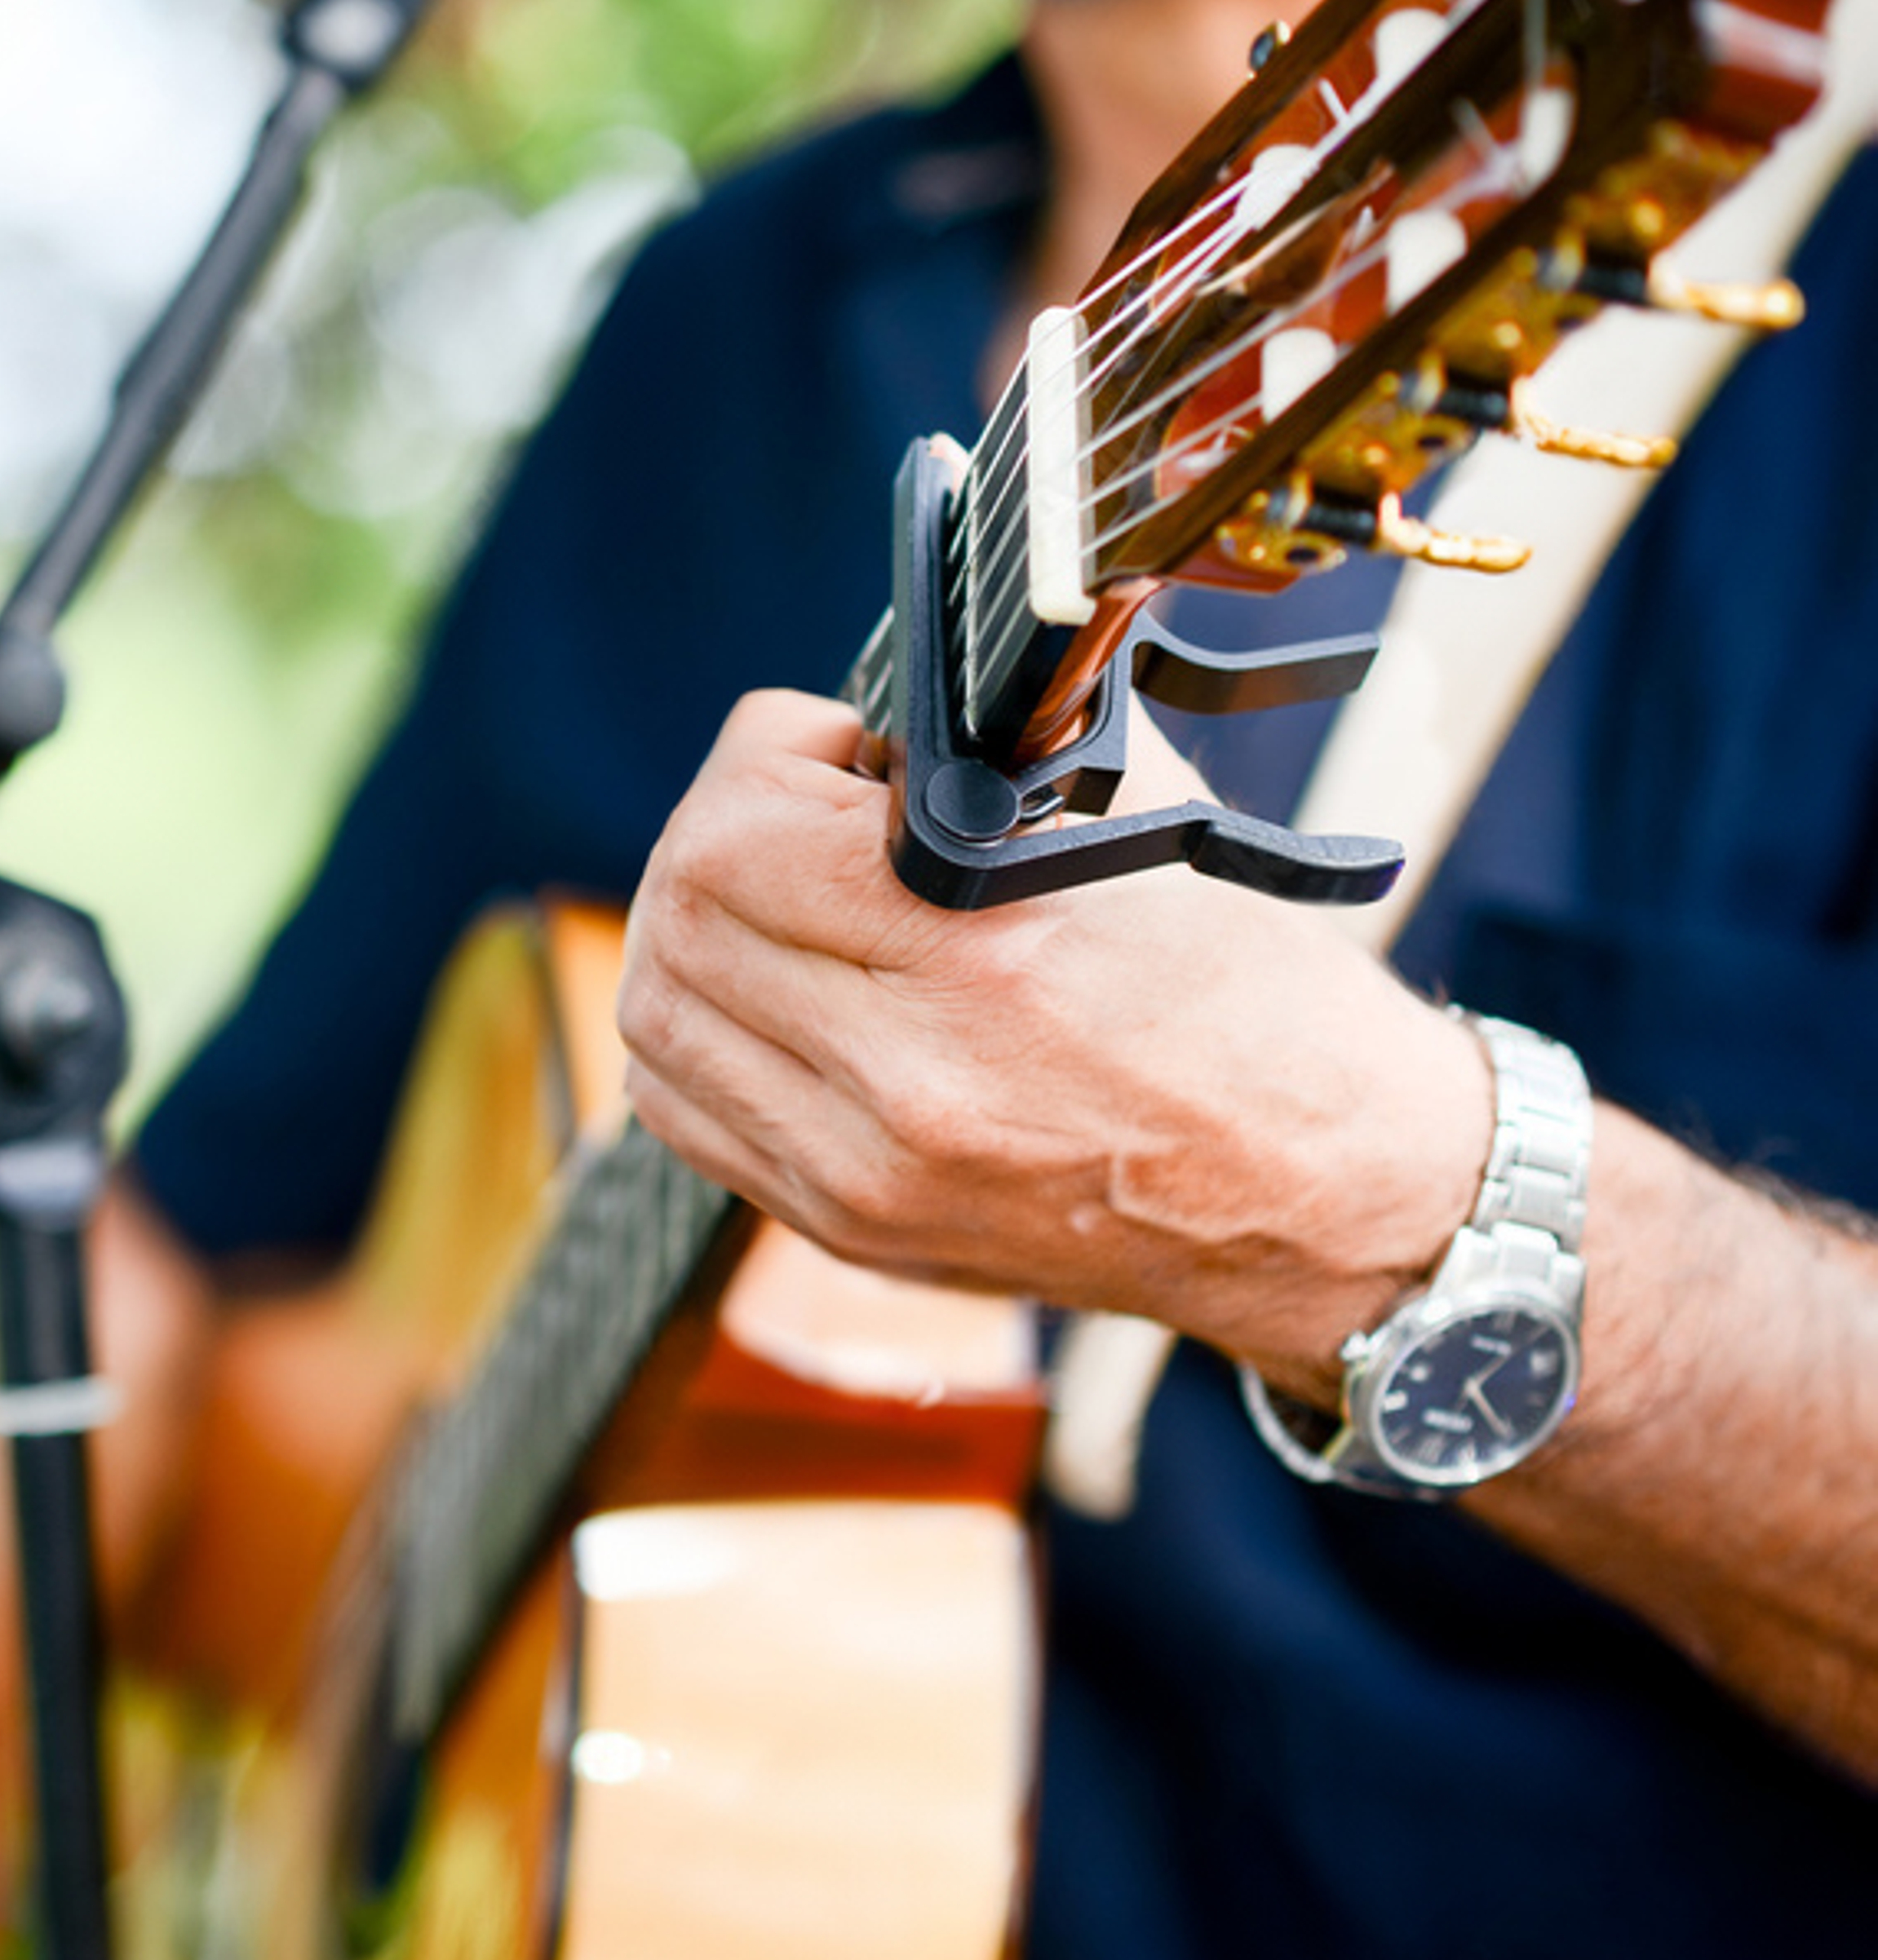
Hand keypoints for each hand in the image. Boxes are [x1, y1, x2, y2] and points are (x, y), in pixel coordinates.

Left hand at [616, 687, 1491, 1395]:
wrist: (1317, 1191)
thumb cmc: (1246, 1002)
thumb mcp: (1139, 829)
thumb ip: (986, 758)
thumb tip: (871, 712)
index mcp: (985, 962)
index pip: (737, 837)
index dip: (761, 759)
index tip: (827, 747)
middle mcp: (908, 1084)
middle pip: (679, 921)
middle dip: (717, 832)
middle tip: (793, 810)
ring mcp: (864, 1176)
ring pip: (660, 1020)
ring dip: (693, 933)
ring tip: (777, 897)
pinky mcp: (847, 1231)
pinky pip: (688, 1111)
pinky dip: (701, 1033)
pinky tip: (772, 990)